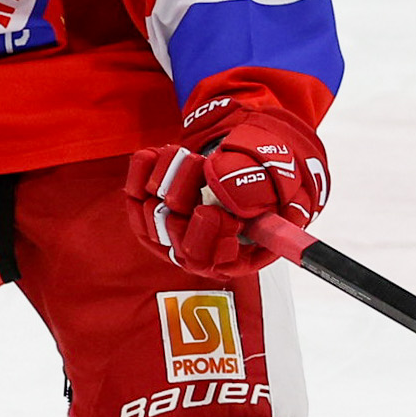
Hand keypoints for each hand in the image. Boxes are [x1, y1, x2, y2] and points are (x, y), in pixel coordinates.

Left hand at [128, 99, 328, 276]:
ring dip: (168, 177)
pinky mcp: (152, 213)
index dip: (207, 239)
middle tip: (198, 162)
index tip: (212, 211)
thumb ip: (259, 186)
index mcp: (240, 253)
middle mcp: (204, 250)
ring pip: (153, 217)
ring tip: (189, 155)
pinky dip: (141, 173)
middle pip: (178, 242)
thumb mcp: (280, 175)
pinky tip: (153, 155)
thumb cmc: (270, 170)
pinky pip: (135, 198)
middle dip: (184, 196)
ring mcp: (175, 234)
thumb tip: (224, 192)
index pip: (212, 262)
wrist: (248, 153)